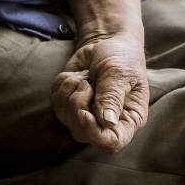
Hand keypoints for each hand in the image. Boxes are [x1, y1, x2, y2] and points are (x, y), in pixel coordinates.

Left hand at [51, 32, 148, 152]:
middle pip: (82, 132)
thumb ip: (112, 96)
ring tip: (86, 77)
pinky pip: (56, 102)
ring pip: (65, 117)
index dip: (94, 133)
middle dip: (77, 105)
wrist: (107, 42)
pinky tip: (77, 76)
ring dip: (71, 91)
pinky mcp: (70, 104)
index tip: (83, 112)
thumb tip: (108, 123)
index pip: (112, 142)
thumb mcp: (119, 72)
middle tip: (87, 83)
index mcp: (129, 119)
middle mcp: (107, 123)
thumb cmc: (121, 57)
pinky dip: (63, 85)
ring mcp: (87, 115)